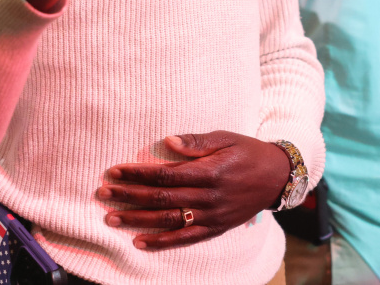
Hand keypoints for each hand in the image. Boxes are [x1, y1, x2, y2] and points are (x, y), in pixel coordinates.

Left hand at [97, 131, 290, 250]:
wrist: (277, 177)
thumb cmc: (247, 151)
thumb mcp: (225, 138)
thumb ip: (197, 141)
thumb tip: (168, 141)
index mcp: (209, 172)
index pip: (165, 175)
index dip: (137, 174)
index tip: (114, 171)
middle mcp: (208, 198)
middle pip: (161, 199)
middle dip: (129, 196)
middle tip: (102, 194)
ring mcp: (211, 217)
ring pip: (168, 221)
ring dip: (137, 220)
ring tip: (111, 218)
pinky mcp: (214, 229)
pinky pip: (184, 239)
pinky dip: (161, 242)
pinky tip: (139, 243)